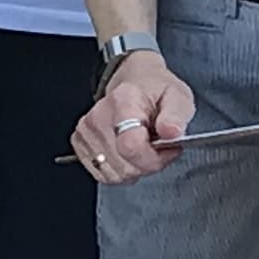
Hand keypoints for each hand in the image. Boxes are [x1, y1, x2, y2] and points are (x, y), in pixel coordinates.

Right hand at [73, 51, 193, 182]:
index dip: (154, 158)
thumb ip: (176, 116)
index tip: (167, 148)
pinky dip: (120, 171)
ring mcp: (87, 131)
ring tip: (145, 147)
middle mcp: (99, 116)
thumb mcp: (179, 98)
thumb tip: (171, 132)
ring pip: (114, 174)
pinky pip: (104, 175)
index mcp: (124, 102)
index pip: (131, 146)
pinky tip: (129, 154)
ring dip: (135, 168)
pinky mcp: (80, 143)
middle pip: (124, 166)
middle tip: (159, 146)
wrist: (137, 84)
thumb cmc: (157, 93)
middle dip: (148, 164)